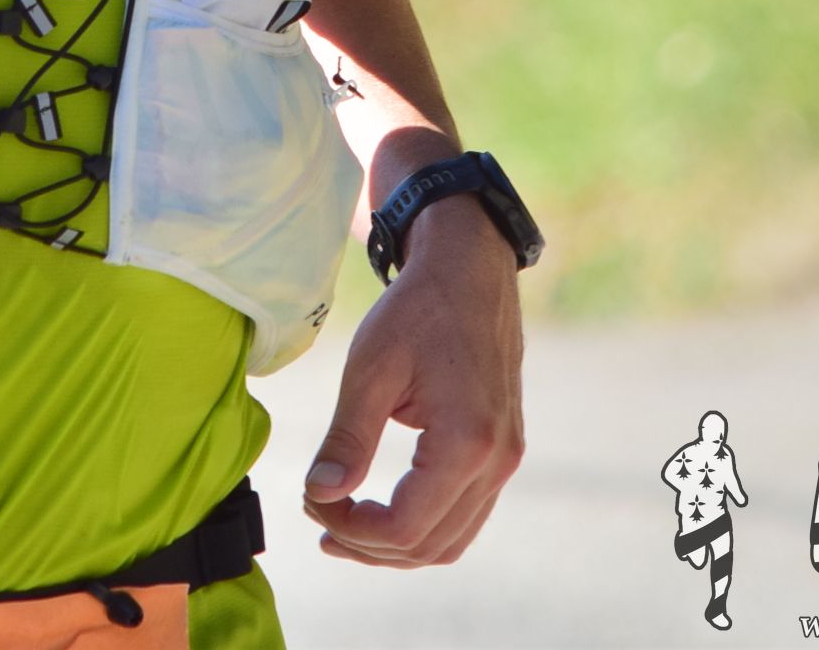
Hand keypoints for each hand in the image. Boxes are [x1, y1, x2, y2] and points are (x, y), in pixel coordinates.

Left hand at [301, 197, 526, 566]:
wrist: (470, 272)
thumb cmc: (418, 312)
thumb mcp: (371, 370)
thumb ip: (346, 439)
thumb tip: (320, 495)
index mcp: (466, 443)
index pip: (404, 527)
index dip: (350, 528)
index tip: (311, 500)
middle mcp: (497, 462)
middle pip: (428, 546)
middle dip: (367, 544)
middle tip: (318, 517)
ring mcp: (507, 461)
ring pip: (451, 541)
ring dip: (395, 546)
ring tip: (342, 526)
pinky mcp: (503, 453)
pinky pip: (464, 516)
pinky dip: (422, 527)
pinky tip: (381, 512)